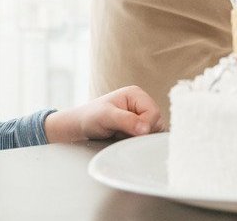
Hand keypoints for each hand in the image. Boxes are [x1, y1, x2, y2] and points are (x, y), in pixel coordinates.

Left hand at [46, 86, 160, 141]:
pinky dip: (138, 142)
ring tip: (122, 136)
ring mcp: (141, 116)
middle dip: (142, 134)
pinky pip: (147, 138)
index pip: (153, 113)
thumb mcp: (106, 117)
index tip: (129, 133)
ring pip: (154, 132)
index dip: (145, 126)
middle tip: (122, 134)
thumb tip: (146, 129)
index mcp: (136, 94)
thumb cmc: (90, 117)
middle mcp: (141, 104)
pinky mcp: (139, 127)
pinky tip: (125, 140)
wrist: (80, 126)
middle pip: (157, 123)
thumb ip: (126, 121)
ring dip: (140, 139)